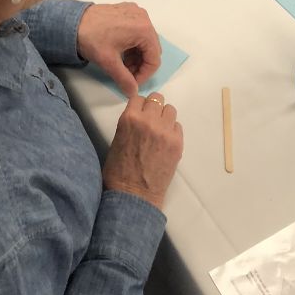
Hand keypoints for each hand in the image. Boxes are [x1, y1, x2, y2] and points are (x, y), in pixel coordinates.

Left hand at [78, 3, 160, 95]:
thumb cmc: (92, 39)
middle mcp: (144, 18)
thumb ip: (124, 79)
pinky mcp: (128, 10)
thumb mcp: (109, 62)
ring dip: (136, 55)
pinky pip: (137, 30)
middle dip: (140, 65)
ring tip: (122, 64)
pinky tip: (120, 50)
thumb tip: (133, 93)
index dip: (145, 75)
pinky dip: (132, 43)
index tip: (132, 83)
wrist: (73, 21)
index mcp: (143, 29)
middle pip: (151, 48)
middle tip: (126, 74)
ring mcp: (136, 12)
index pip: (154, 59)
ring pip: (144, 40)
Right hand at [103, 94, 182, 209]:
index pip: (138, 98)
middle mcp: (149, 120)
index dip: (139, 106)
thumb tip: (139, 117)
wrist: (134, 196)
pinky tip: (166, 142)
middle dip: (153, 108)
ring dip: (164, 117)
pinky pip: (178, 126)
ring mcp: (165, 131)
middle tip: (151, 121)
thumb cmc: (118, 171)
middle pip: (156, 99)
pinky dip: (172, 131)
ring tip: (160, 130)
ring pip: (170, 109)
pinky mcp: (177, 143)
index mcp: (130, 118)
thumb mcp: (117, 140)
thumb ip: (129, 124)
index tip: (140, 113)